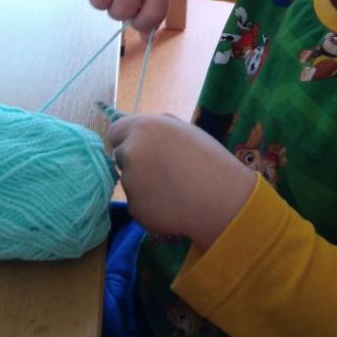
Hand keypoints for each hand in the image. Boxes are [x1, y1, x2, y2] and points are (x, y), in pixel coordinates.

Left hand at [107, 114, 256, 249]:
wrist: (220, 197)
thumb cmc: (208, 158)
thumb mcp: (185, 130)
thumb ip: (158, 128)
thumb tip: (142, 132)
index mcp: (143, 128)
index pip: (115, 132)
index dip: (127, 139)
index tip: (140, 148)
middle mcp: (130, 152)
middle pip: (120, 156)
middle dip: (135, 161)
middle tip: (162, 170)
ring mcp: (129, 182)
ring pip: (129, 181)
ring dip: (143, 183)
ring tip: (173, 187)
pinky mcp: (134, 208)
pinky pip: (137, 203)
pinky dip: (150, 203)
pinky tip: (172, 203)